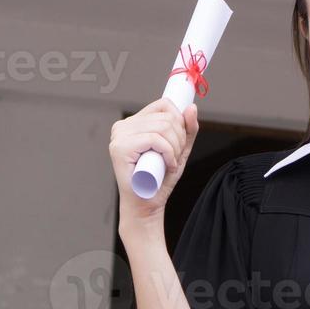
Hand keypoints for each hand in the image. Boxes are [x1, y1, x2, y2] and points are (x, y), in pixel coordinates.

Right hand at [109, 98, 198, 227]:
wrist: (147, 203)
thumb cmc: (161, 177)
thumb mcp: (180, 149)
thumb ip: (187, 129)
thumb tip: (191, 107)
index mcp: (133, 123)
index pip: (164, 105)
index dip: (180, 121)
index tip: (180, 141)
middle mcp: (123, 126)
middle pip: (167, 117)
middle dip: (180, 139)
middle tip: (175, 157)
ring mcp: (119, 136)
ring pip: (163, 127)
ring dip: (175, 147)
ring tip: (170, 162)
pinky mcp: (119, 148)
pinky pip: (155, 139)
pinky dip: (168, 153)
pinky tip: (167, 165)